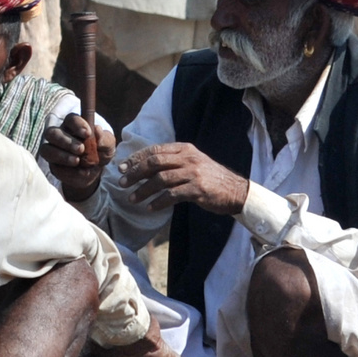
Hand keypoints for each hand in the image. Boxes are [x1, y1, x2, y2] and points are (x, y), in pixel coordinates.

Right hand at [40, 114, 117, 201]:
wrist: (96, 171)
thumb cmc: (101, 152)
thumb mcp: (108, 145)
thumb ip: (104, 138)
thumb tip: (97, 130)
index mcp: (73, 126)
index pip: (70, 119)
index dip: (77, 125)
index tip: (87, 133)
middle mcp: (60, 135)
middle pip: (51, 132)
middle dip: (65, 141)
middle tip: (81, 149)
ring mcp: (53, 150)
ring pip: (46, 149)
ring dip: (62, 156)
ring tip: (77, 161)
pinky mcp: (53, 165)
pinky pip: (53, 167)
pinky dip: (67, 171)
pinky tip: (79, 172)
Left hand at [118, 142, 247, 214]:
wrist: (235, 191)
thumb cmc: (211, 178)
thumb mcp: (193, 162)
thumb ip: (173, 161)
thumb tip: (145, 167)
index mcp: (185, 149)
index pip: (155, 150)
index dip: (136, 158)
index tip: (122, 168)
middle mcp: (188, 158)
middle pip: (155, 163)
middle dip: (135, 173)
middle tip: (122, 183)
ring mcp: (193, 173)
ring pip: (161, 179)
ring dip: (144, 189)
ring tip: (132, 198)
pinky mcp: (198, 189)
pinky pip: (172, 195)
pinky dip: (159, 201)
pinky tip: (150, 207)